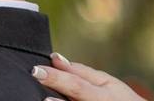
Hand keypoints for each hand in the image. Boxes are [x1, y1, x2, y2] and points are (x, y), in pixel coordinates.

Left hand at [31, 52, 149, 100]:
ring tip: (40, 99)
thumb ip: (79, 71)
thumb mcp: (106, 82)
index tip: (36, 69)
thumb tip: (54, 57)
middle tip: (34, 79)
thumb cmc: (119, 98)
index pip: (75, 86)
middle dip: (51, 96)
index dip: (56, 78)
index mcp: (102, 97)